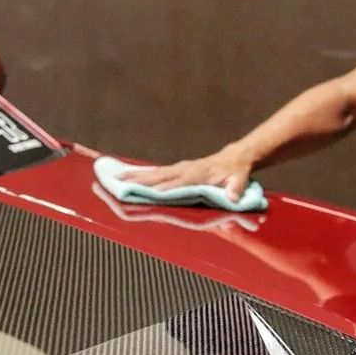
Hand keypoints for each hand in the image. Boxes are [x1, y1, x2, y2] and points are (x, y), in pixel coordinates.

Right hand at [119, 146, 255, 202]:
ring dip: (134, 175)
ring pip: (153, 172)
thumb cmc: (237, 172)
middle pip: (157, 176)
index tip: (142, 193)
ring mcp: (180, 168)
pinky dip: (142, 173)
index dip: (159, 189)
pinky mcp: (178, 169)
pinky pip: (157, 172)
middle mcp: (184, 169)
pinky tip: (130, 175)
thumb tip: (233, 196)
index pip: (174, 183)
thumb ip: (236, 189)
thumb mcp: (240, 180)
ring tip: (114, 176)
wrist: (236, 157)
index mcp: (196, 174)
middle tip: (116, 181)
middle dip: (137, 179)